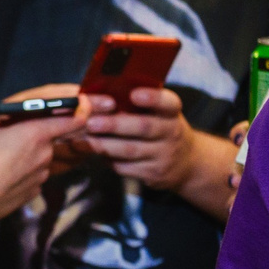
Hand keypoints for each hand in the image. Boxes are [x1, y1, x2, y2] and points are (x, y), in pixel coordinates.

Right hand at [0, 87, 85, 223]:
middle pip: (50, 137)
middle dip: (36, 134)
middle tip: (13, 136)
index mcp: (35, 134)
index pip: (71, 119)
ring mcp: (42, 174)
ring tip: (5, 158)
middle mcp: (45, 153)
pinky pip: (35, 175)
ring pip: (42, 157)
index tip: (81, 105)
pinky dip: (25, 172)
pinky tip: (6, 174)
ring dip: (30, 154)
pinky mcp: (36, 190)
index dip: (79, 111)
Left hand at [81, 85, 201, 187]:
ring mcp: (164, 155)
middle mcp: (172, 132)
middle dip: (115, 125)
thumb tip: (95, 95)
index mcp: (171, 113)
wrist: (185, 162)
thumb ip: (133, 104)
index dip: (153, 98)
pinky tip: (94, 153)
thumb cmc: (158, 128)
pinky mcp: (154, 173)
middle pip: (144, 127)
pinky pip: (125, 167)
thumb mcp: (156, 113)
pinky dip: (107, 160)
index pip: (168, 102)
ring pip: (130, 150)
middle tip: (91, 123)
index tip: (134, 94)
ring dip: (103, 144)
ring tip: (82, 139)